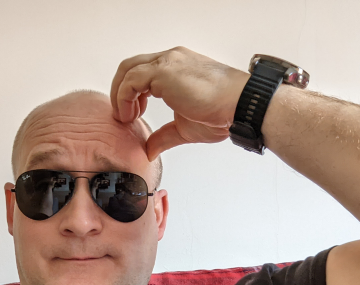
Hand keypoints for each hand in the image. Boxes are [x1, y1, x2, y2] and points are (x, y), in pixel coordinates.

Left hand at [110, 46, 249, 159]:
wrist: (239, 106)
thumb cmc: (220, 113)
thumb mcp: (184, 128)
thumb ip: (163, 136)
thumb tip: (149, 150)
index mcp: (176, 67)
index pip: (142, 71)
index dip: (132, 93)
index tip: (134, 114)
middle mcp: (170, 60)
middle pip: (130, 66)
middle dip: (120, 91)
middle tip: (123, 115)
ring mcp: (167, 62)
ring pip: (128, 70)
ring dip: (120, 95)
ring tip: (126, 117)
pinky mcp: (164, 71)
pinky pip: (131, 80)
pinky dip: (124, 97)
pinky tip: (131, 115)